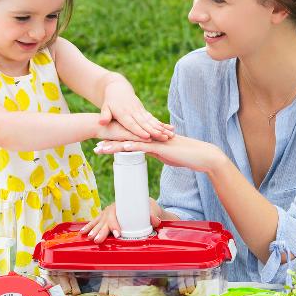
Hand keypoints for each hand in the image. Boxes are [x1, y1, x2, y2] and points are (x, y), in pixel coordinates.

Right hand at [80, 198, 164, 243]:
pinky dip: (89, 227)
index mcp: (123, 206)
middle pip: (106, 221)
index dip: (116, 225)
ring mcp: (108, 213)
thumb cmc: (147, 207)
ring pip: (99, 222)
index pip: (117, 216)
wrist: (144, 203)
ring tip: (89, 238)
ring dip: (93, 230)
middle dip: (101, 231)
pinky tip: (82, 233)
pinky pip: (95, 221)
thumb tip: (155, 221)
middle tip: (98, 240)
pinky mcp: (105, 217)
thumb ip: (154, 216)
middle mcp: (113, 209)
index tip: (117, 234)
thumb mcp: (152, 209)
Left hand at [94, 135, 227, 173]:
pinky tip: (121, 148)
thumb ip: (155, 152)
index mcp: (150, 140)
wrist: (200, 155)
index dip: (115, 142)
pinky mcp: (160, 147)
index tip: (102, 145)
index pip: (129, 140)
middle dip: (109, 143)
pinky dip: (132, 147)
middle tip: (95, 147)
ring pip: (130, 142)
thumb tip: (147, 153)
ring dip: (114, 146)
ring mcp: (155, 142)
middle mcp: (150, 138)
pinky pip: (143, 147)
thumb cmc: (185, 156)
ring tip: (100, 150)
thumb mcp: (166, 155)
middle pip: (125, 139)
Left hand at [99, 80, 173, 140]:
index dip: (140, 130)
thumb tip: (101, 122)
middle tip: (163, 137)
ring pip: (151, 121)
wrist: (118, 87)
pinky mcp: (143, 110)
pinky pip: (153, 118)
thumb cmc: (109, 101)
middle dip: (154, 131)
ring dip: (161, 128)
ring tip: (170, 134)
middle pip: (145, 123)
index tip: (147, 137)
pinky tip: (168, 129)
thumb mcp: (105, 107)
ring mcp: (140, 110)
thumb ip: (104, 115)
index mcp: (123, 113)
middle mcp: (133, 112)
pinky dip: (160, 124)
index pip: (132, 124)